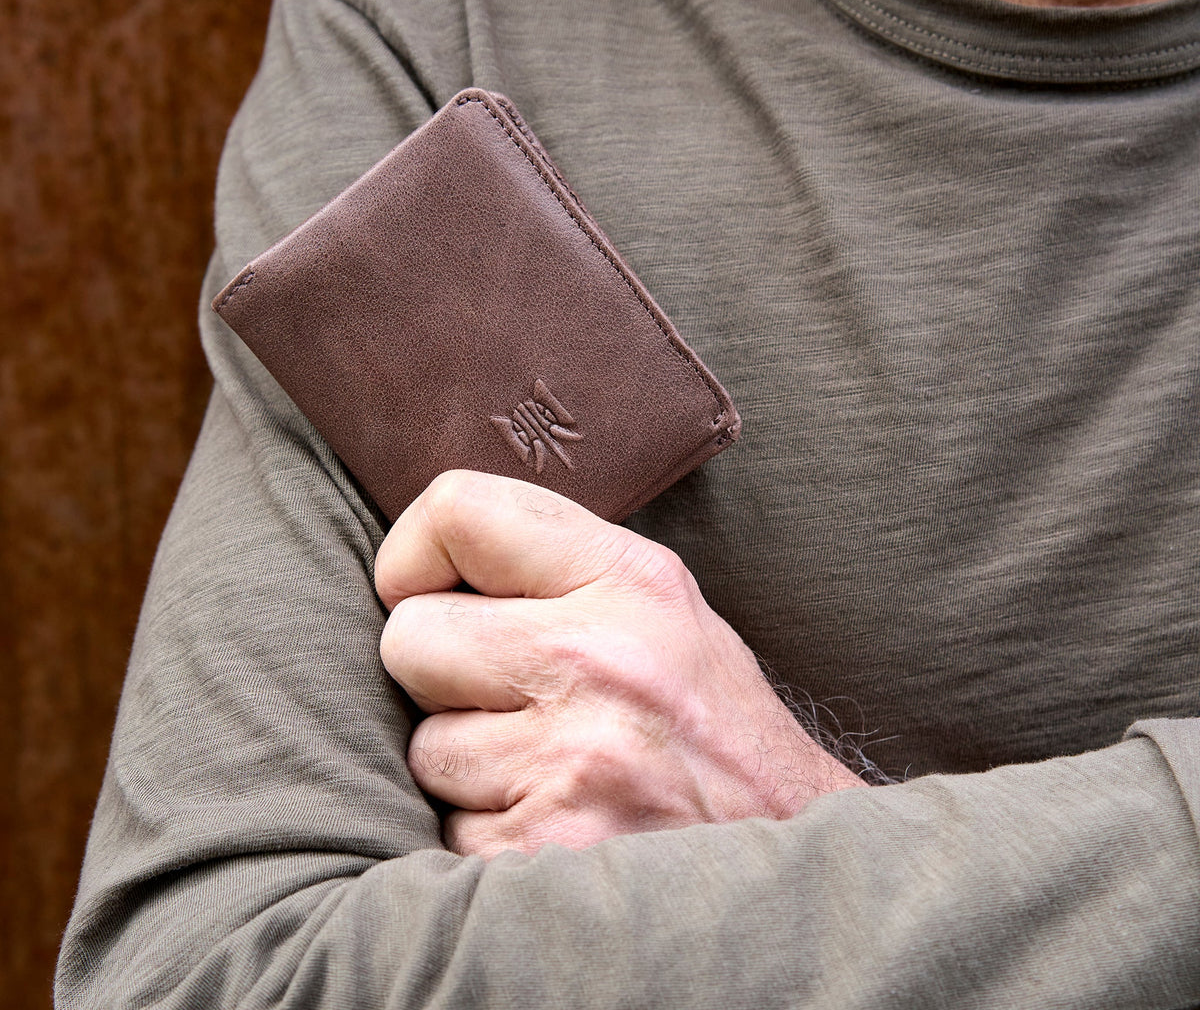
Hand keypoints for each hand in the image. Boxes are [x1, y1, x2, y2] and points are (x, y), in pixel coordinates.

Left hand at [376, 470, 864, 857]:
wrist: (796, 855)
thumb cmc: (713, 720)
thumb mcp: (663, 605)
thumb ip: (558, 564)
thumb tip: (429, 557)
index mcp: (628, 579)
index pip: (455, 510)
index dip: (411, 555)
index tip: (427, 591)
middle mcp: (598, 660)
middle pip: (410, 637)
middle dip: (440, 676)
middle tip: (511, 699)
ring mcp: (572, 763)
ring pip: (424, 748)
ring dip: (469, 767)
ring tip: (551, 769)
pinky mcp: (546, 853)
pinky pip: (449, 832)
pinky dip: (488, 838)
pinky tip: (556, 825)